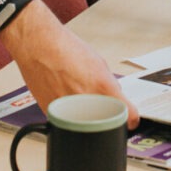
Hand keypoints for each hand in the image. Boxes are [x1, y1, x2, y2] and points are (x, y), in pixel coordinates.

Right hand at [0, 0, 138, 128]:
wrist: (39, 46)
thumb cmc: (66, 49)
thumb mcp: (98, 63)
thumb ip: (109, 84)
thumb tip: (115, 98)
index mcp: (103, 87)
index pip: (129, 116)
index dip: (131, 121)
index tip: (129, 122)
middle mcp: (87, 101)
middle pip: (106, 121)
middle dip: (106, 116)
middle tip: (101, 106)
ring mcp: (69, 111)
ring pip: (86, 124)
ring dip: (86, 115)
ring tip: (77, 95)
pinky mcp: (53, 115)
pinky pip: (68, 121)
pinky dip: (70, 114)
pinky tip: (64, 95)